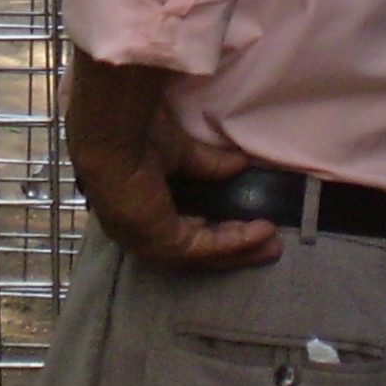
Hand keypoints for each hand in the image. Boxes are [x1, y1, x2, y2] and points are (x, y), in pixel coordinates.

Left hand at [73, 93, 281, 271]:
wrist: (114, 131)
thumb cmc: (133, 132)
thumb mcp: (182, 153)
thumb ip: (209, 165)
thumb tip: (242, 165)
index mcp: (137, 211)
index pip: (180, 229)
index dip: (215, 229)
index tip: (247, 224)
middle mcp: (139, 233)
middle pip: (196, 248)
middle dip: (235, 248)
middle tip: (270, 245)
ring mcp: (148, 242)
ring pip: (202, 253)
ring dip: (240, 248)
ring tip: (272, 243)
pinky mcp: (160, 243)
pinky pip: (205, 248)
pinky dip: (234, 242)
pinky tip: (260, 232)